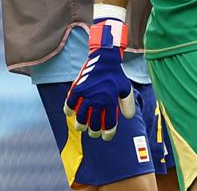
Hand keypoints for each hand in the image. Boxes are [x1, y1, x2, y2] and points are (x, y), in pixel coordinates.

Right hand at [63, 18, 135, 139]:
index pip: (109, 123)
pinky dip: (69, 111)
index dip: (108, 133)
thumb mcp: (125, 88)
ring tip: (83, 127)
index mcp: (111, 100)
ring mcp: (87, 95)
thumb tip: (127, 118)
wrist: (105, 59)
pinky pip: (69, 105)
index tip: (106, 136)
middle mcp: (99, 99)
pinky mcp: (77, 89)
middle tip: (94, 133)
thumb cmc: (116, 75)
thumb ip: (127, 103)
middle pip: (93, 123)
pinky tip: (71, 113)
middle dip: (94, 131)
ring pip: (80, 118)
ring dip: (81, 125)